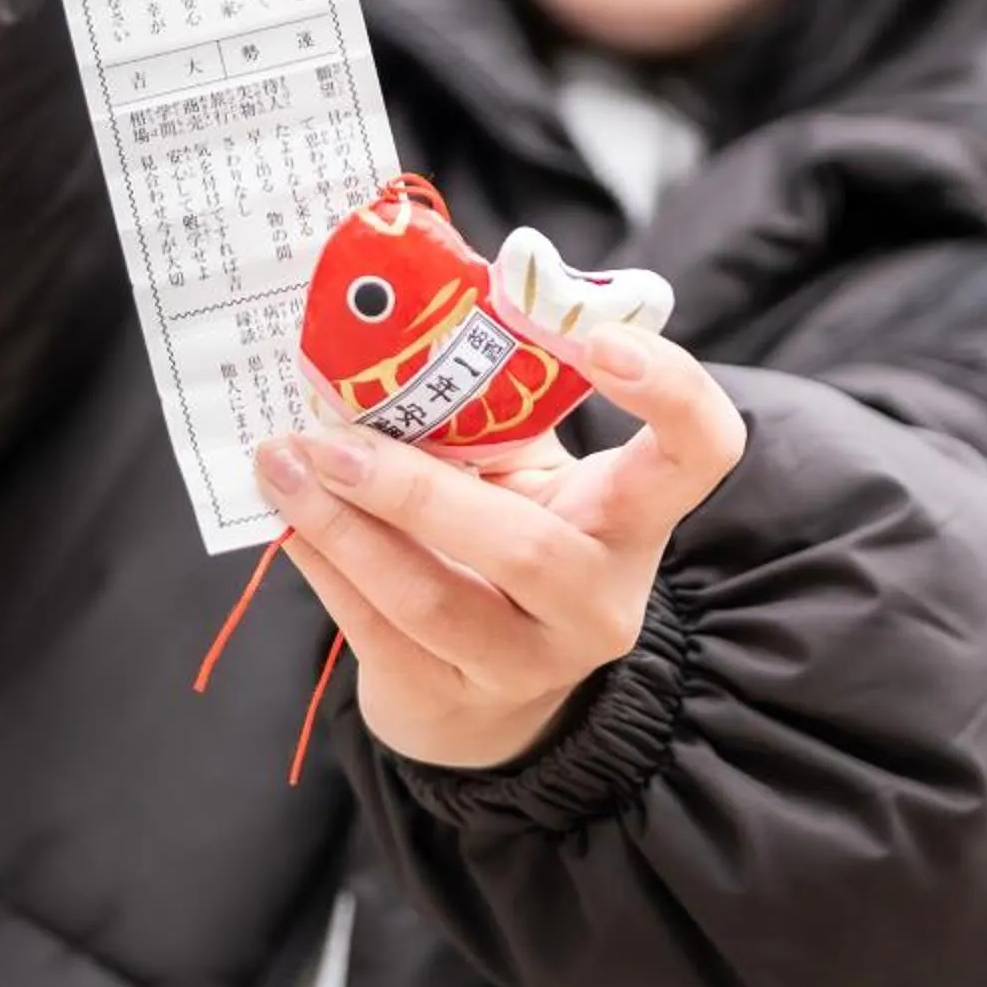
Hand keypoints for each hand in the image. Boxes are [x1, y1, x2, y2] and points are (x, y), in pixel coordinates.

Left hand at [253, 327, 746, 771]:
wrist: (484, 684)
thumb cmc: (506, 533)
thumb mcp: (523, 466)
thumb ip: (491, 393)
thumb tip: (413, 287)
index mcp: (633, 515)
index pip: (701, 448)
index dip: (670, 389)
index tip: (598, 338)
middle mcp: (599, 597)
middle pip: (527, 546)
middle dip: (415, 488)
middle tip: (332, 430)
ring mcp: (531, 662)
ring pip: (434, 600)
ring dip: (345, 526)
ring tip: (285, 462)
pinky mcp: (453, 699)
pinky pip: (379, 633)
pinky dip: (326, 566)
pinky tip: (289, 522)